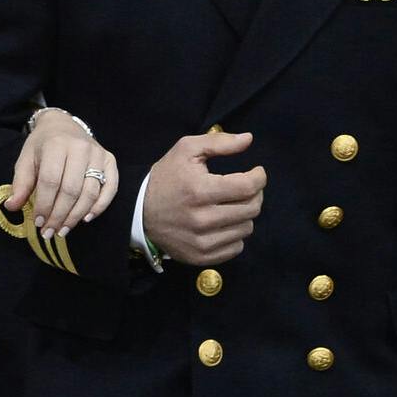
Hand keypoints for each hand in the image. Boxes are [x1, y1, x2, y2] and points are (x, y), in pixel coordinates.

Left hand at [8, 111, 118, 238]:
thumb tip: (11, 207)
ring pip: (90, 192)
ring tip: (63, 229)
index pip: (51, 181)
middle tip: (49, 231)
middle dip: (59, 215)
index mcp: (56, 144)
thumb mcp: (26, 159)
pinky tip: (85, 218)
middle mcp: (80, 148)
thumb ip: (20, 183)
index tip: (38, 222)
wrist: (62, 125)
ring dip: (76, 216)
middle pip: (71, 190)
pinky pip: (110, 188)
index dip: (44, 204)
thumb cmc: (42, 145)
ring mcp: (98, 154)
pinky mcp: (110, 160)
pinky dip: (99, 206)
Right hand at [143, 131, 264, 264]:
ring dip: (244, 214)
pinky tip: (222, 223)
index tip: (257, 172)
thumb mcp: (185, 150)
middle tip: (244, 188)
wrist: (138, 211)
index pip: (247, 187)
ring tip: (230, 205)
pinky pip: (236, 248)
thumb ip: (218, 142)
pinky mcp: (201, 256)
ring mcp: (201, 241)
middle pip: (251, 208)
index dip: (259, 177)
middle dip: (254, 194)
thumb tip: (249, 139)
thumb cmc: (166, 177)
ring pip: (246, 228)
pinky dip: (234, 234)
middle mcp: (202, 218)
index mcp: (199, 190)